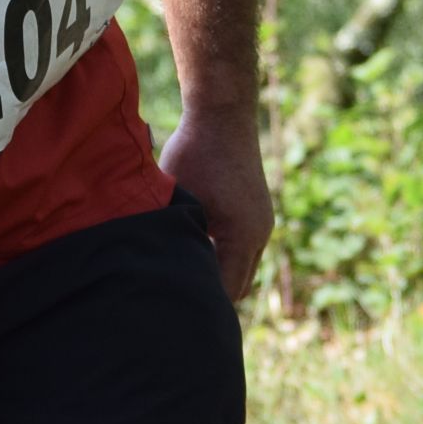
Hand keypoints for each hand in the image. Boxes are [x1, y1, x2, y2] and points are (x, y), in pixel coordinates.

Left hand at [157, 109, 271, 302]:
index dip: (200, 303)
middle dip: (210, 296)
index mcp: (243, 237)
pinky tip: (195, 252)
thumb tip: (160, 273)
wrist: (223, 113)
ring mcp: (262, 223)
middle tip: (174, 302)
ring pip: (242, 269)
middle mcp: (260, 234)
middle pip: (237, 287)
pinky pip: (244, 250)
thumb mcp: (178, 200)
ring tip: (183, 279)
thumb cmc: (195, 153)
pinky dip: (224, 258)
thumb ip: (175, 239)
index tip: (173, 309)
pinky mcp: (257, 212)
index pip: (224, 292)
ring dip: (218, 275)